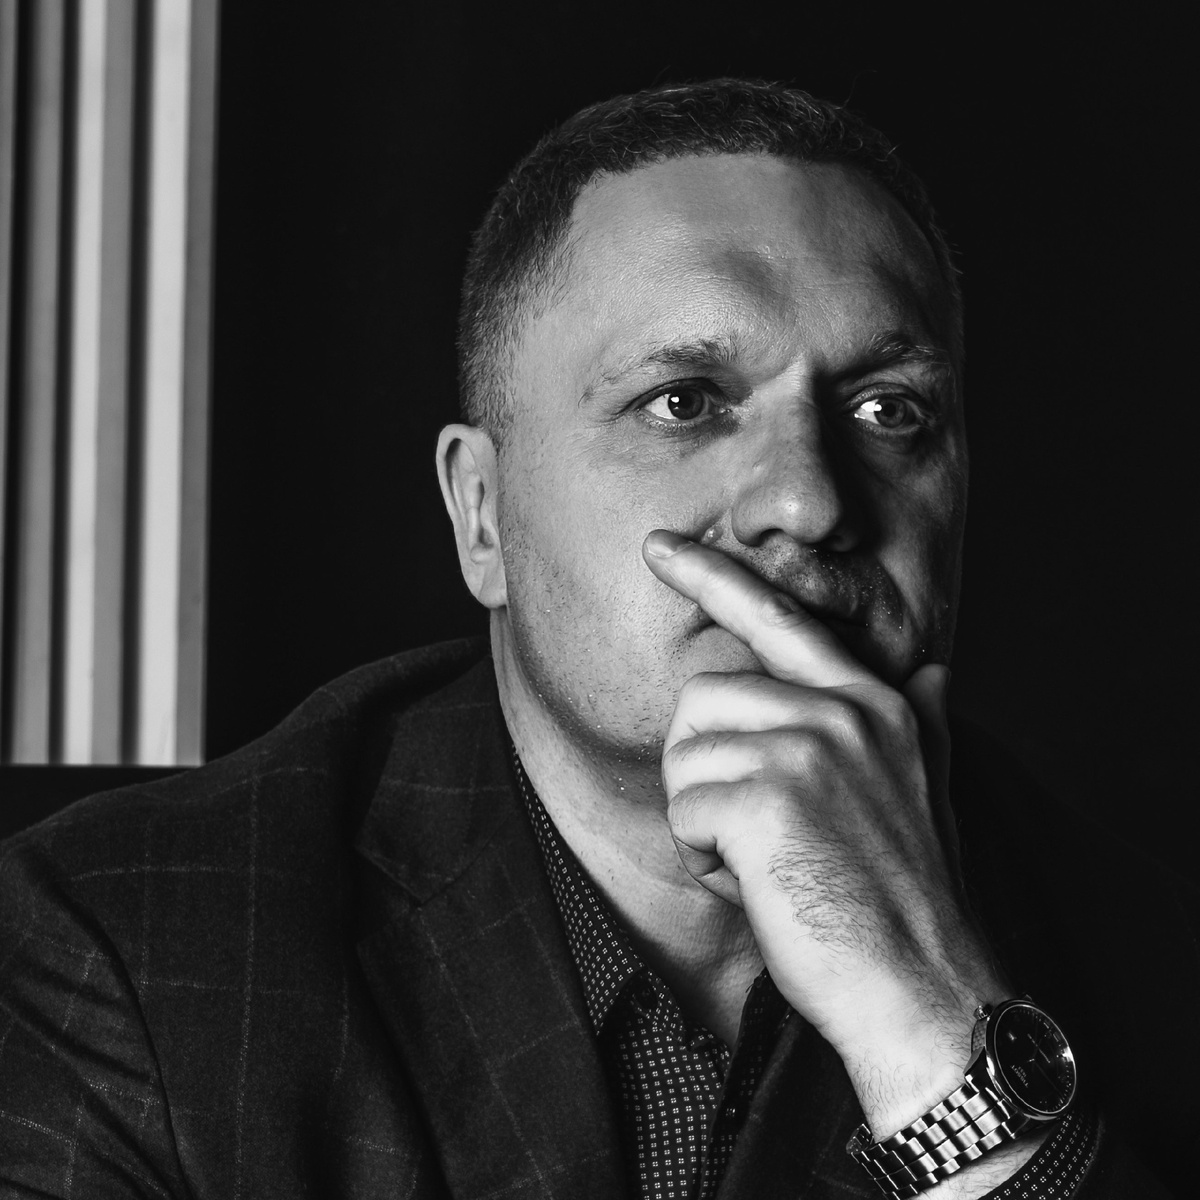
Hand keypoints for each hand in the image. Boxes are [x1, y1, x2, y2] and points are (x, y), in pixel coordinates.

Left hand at [642, 529, 1005, 1136]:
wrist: (928, 990)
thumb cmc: (909, 897)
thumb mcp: (930, 792)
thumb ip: (923, 721)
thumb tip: (935, 669)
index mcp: (871, 702)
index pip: (778, 618)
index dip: (713, 577)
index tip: (659, 546)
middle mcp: (841, 710)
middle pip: (702, 699)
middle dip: (705, 771)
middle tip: (756, 833)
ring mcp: (806, 749)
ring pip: (685, 756)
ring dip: (704, 820)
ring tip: (765, 861)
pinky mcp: (768, 799)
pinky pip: (684, 811)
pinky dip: (703, 859)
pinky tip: (757, 885)